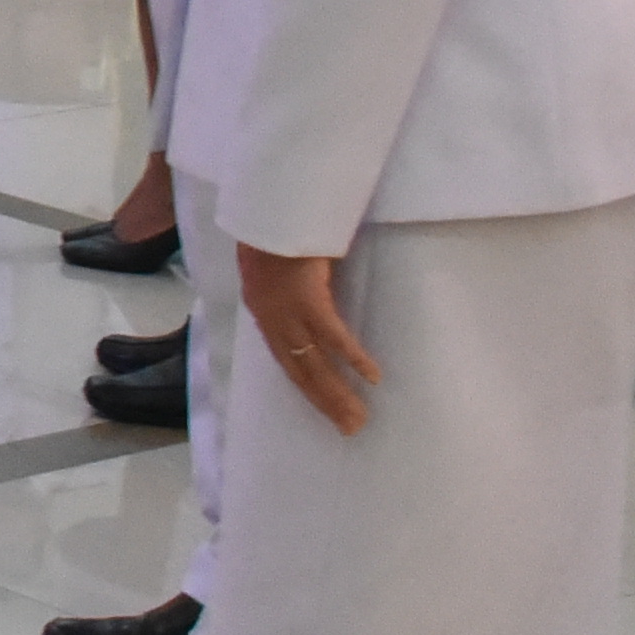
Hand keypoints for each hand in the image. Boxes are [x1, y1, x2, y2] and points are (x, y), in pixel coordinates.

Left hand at [237, 242, 380, 437]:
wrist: (269, 207)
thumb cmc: (275, 231)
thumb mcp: (271, 267)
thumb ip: (285, 289)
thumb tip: (310, 299)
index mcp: (262, 312)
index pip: (285, 360)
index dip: (305, 386)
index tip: (324, 407)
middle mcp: (271, 319)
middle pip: (300, 371)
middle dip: (324, 402)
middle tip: (349, 428)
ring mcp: (287, 312)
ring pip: (314, 364)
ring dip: (338, 394)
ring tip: (359, 417)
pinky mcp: (307, 299)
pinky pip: (333, 336)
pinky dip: (353, 358)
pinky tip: (372, 378)